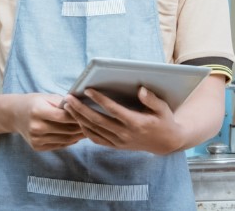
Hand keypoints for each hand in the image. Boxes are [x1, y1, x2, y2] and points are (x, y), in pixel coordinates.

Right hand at [12, 93, 84, 150]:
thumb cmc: (34, 103)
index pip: (63, 116)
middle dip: (81, 127)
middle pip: (66, 130)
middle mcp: (35, 127)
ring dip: (79, 136)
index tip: (89, 113)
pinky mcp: (37, 147)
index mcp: (38, 111)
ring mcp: (36, 139)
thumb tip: (83, 106)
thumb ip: (63, 102)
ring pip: (65, 140)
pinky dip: (70, 142)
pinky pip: (59, 145)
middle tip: (95, 123)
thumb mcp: (47, 97)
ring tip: (89, 130)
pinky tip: (77, 136)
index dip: (78, 115)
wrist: (14, 115)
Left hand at [63, 87, 185, 154]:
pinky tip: (77, 120)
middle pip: (98, 121)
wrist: (166, 143)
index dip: (100, 100)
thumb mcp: (163, 108)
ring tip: (68, 106)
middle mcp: (125, 134)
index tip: (88, 90)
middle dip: (81, 109)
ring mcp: (119, 142)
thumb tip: (140, 89)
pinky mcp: (116, 146)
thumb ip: (152, 99)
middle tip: (69, 97)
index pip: (113, 110)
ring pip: (94, 130)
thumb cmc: (164, 121)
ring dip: (79, 118)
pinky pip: (96, 139)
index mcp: (136, 123)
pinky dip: (85, 130)